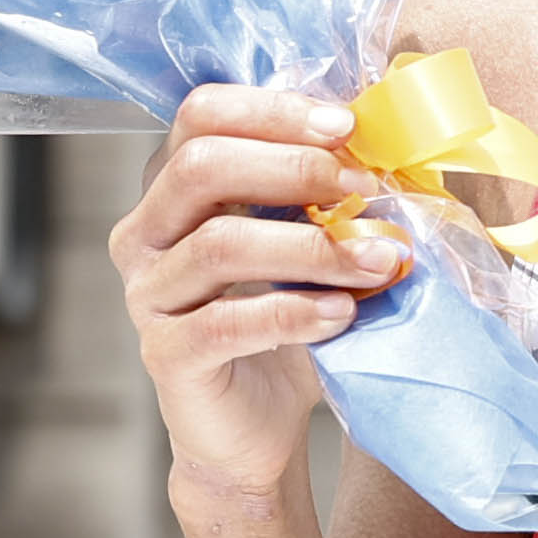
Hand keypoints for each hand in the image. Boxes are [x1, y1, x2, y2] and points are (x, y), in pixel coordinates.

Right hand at [109, 86, 409, 513]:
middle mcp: (145, 233)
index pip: (201, 116)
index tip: (346, 127)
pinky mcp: (167, 354)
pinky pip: (226, 323)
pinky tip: (342, 314)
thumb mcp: (307, 241)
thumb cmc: (286, 322)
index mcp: (173, 188)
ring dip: (312, 246)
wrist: (255, 426)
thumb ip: (323, 192)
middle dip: (295, 169)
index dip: (274, 111)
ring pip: (220, 244)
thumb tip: (392, 140)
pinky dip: (294, 312)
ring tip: (378, 259)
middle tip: (366, 187)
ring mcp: (148, 295)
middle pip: (202, 167)